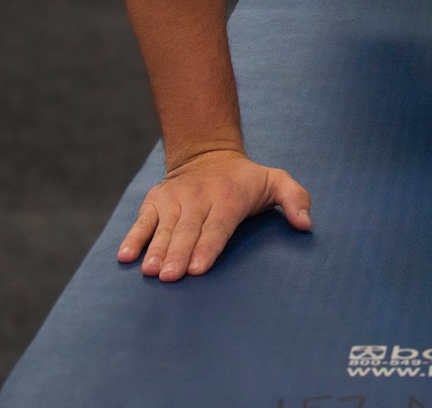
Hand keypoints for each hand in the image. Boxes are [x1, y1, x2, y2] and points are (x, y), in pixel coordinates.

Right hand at [117, 149, 310, 280]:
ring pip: (164, 228)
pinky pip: (143, 221)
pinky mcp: (155, 201)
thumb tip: (306, 224)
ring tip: (149, 271)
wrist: (207, 153)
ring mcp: (174, 199)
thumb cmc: (246, 180)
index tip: (197, 268)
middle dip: (177, 254)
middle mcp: (198, 198)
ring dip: (155, 250)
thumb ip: (295, 199)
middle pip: (188, 231)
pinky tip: (126, 257)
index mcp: (228, 198)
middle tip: (170, 277)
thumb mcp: (276, 182)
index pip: (217, 226)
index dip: (207, 247)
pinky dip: (134, 238)